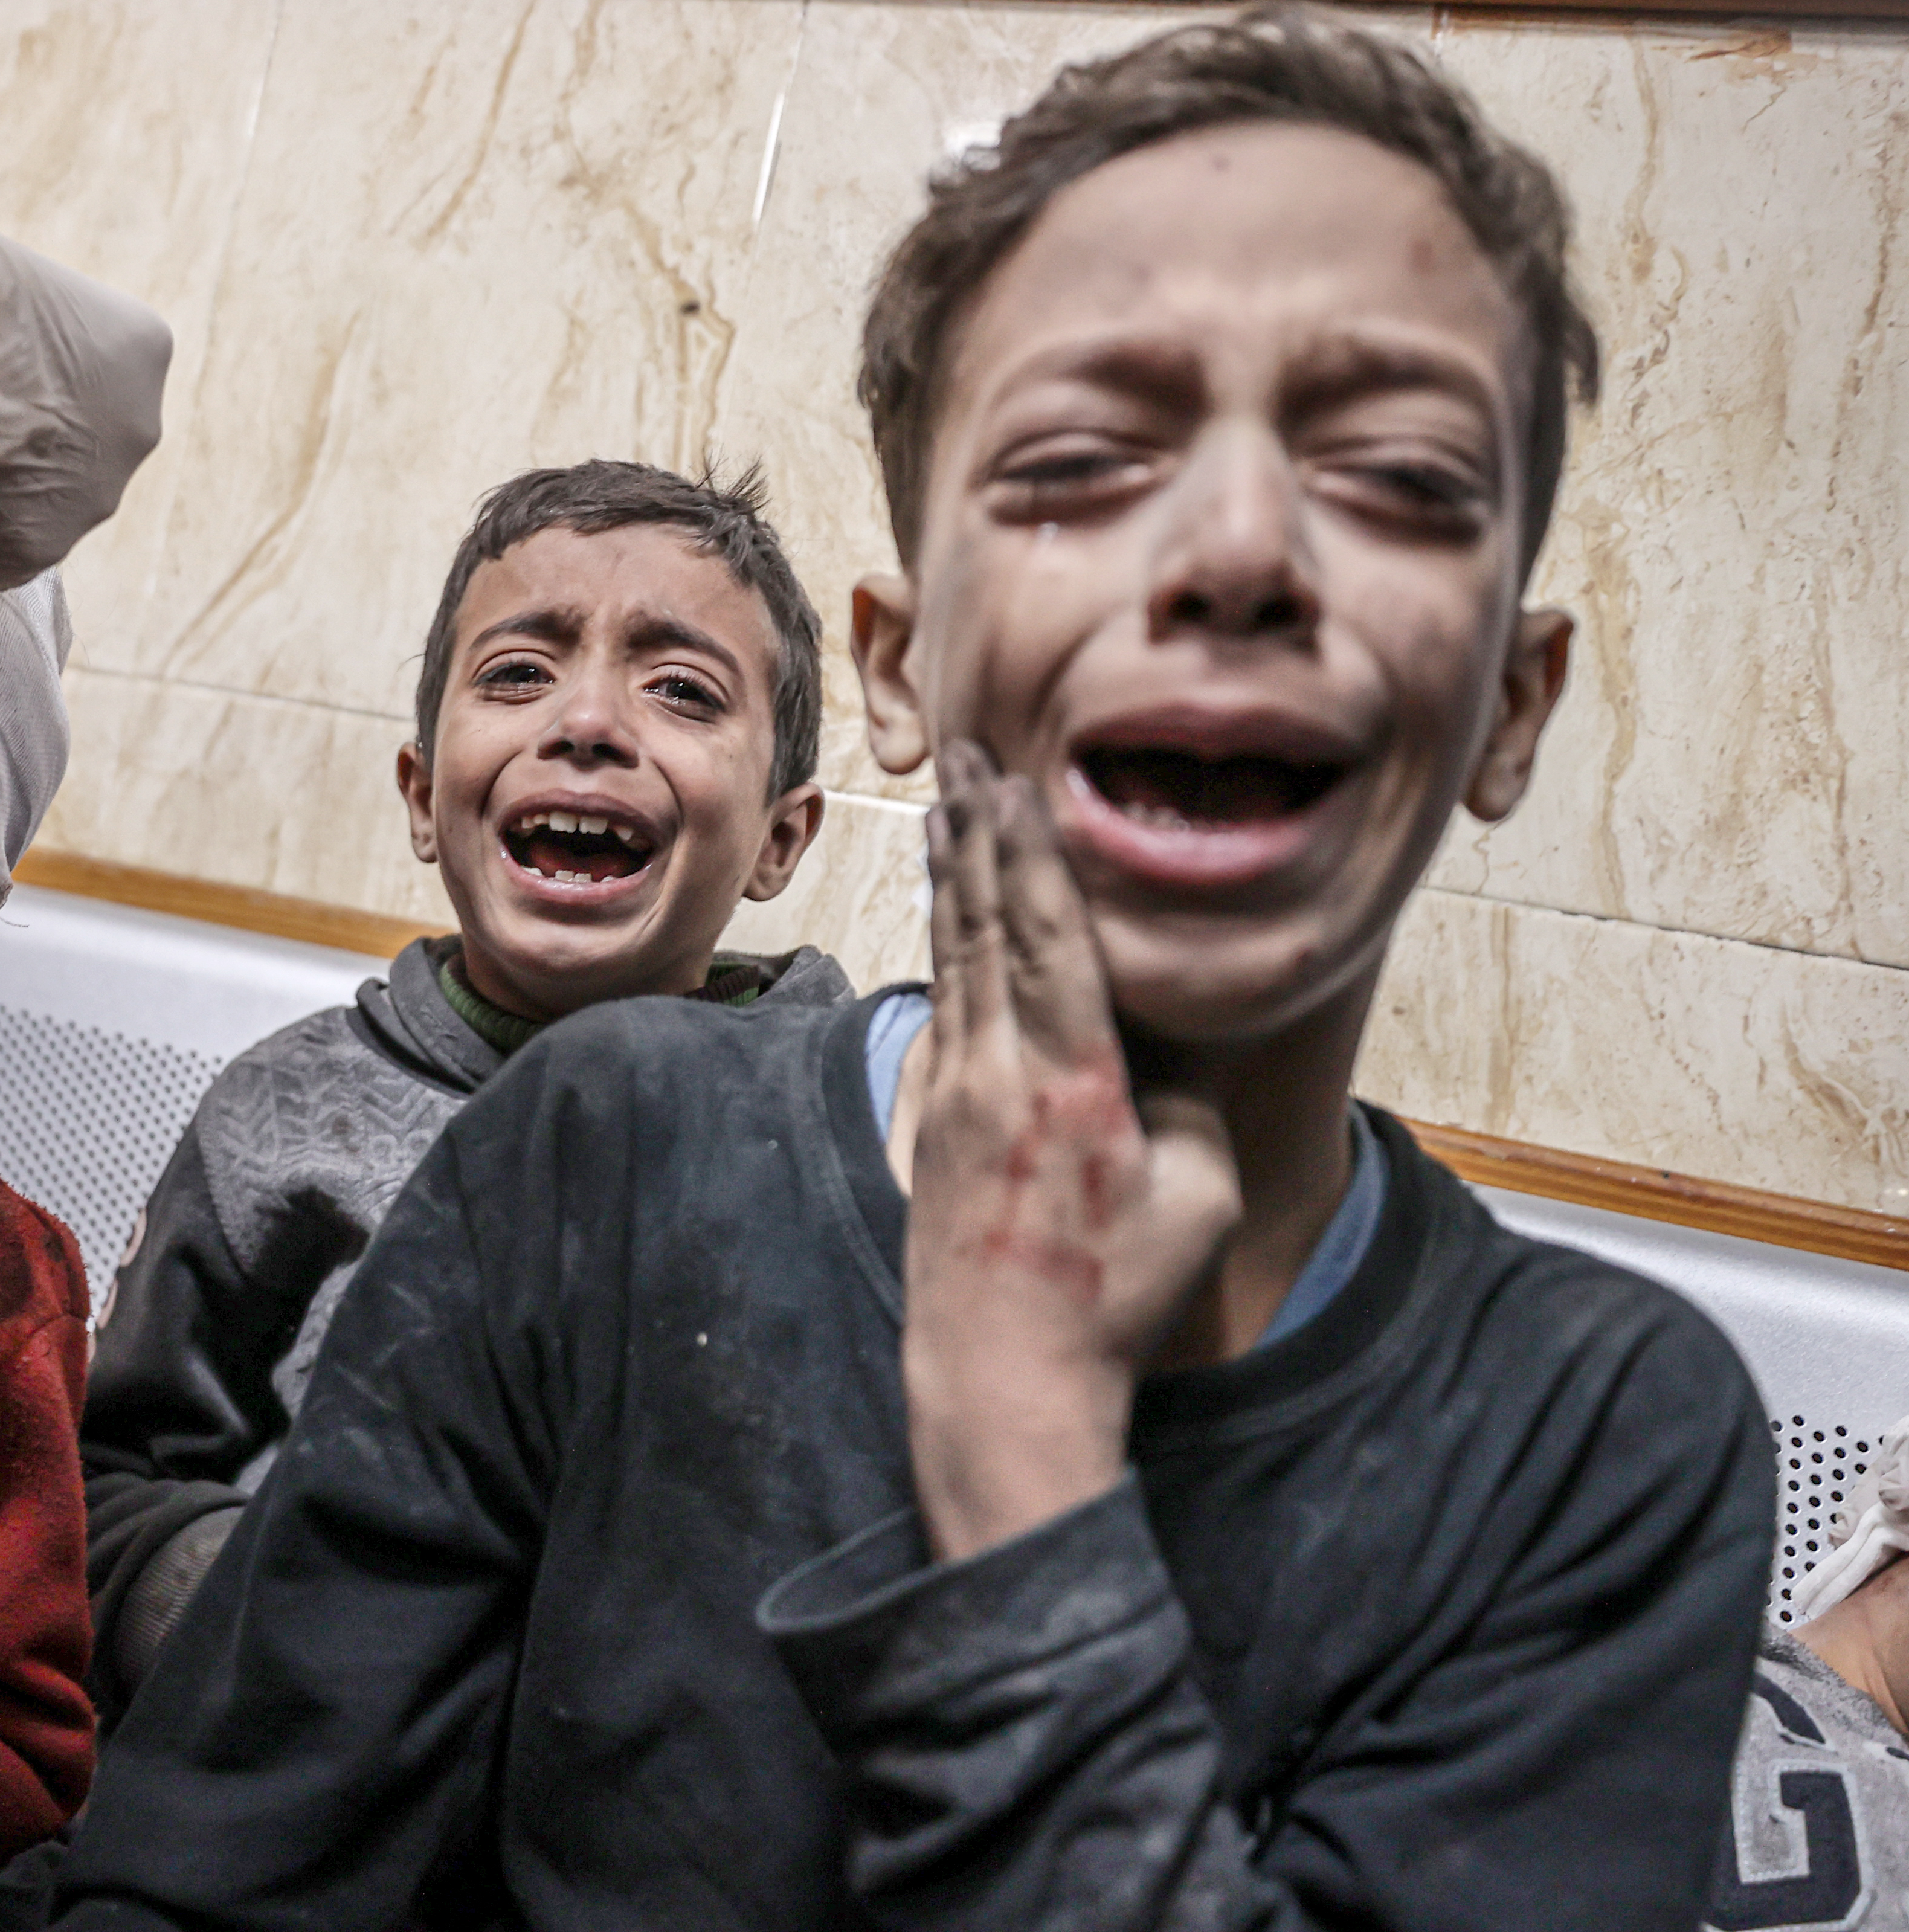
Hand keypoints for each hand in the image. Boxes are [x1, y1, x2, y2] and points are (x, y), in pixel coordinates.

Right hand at [0, 177, 170, 590]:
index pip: (88, 385)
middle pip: (69, 451)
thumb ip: (33, 337)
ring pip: (34, 508)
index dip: (20, 384)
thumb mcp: (21, 289)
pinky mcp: (36, 551)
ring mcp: (94, 498)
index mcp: (143, 350)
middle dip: (15, 441)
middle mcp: (138, 429)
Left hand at [900, 742, 1240, 1560]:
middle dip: (975, 835)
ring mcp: (953, 1096)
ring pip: (950, 960)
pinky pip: (938, 1013)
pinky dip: (942, 949)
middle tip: (967, 758)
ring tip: (946, 810)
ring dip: (949, 878)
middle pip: (980, 925)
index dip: (1028, 850)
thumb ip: (1181, 1099)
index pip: (1046, 935)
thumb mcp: (1197, 1194)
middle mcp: (997, 1072)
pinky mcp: (932, 1123)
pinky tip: (941, 916)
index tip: (1013, 781)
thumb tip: (1156, 1039)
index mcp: (1072, 1080)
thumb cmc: (1118, 1294)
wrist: (1004, 1370)